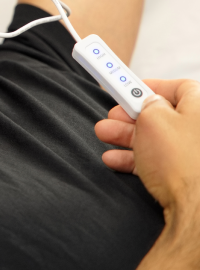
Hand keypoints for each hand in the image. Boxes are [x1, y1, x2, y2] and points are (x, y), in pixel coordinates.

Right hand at [94, 78, 199, 213]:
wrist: (195, 207)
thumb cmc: (181, 160)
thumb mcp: (153, 119)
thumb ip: (147, 104)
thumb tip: (148, 102)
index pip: (178, 88)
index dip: (150, 87)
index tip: (129, 88)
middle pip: (163, 115)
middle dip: (131, 115)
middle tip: (111, 115)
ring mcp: (195, 155)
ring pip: (157, 139)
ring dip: (127, 137)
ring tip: (103, 135)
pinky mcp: (187, 176)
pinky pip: (158, 160)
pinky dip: (136, 158)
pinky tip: (115, 159)